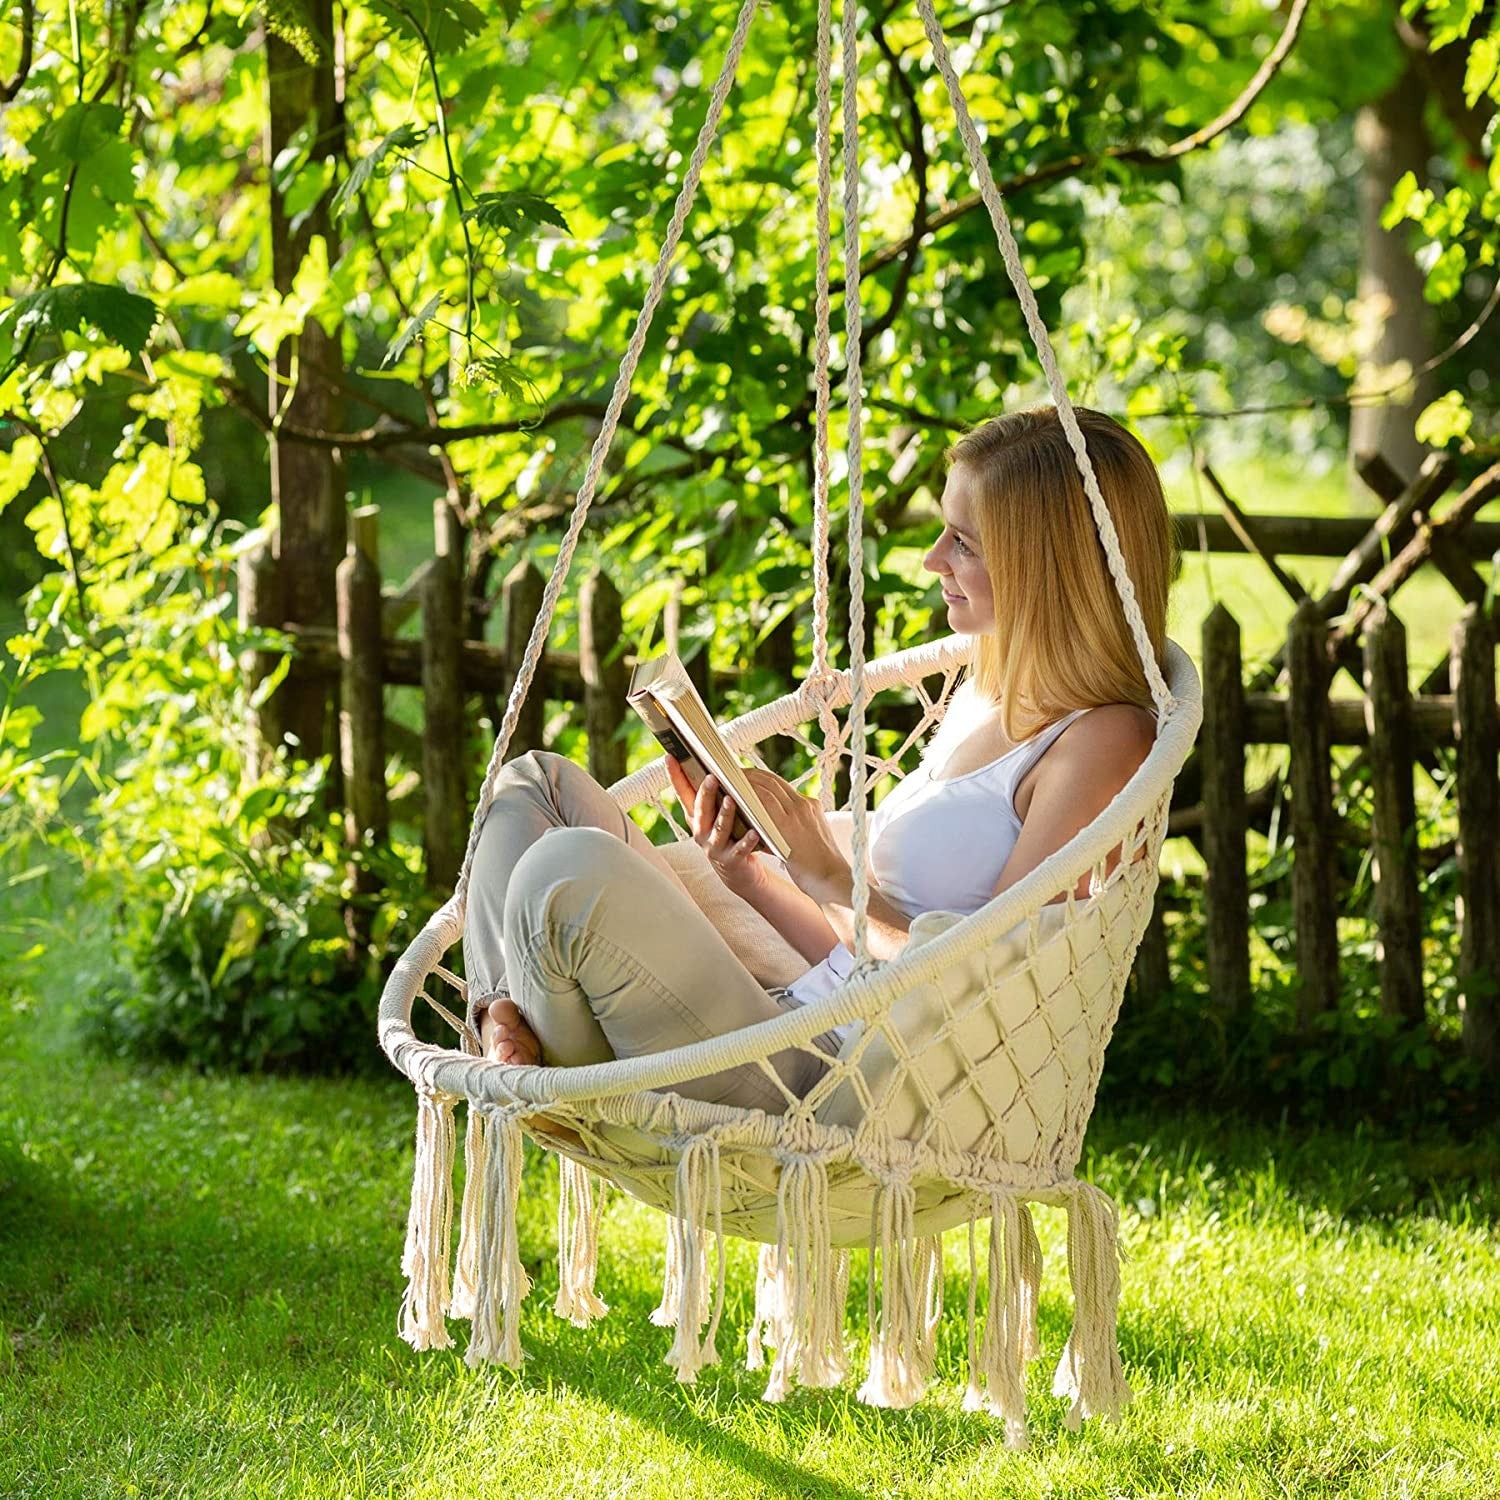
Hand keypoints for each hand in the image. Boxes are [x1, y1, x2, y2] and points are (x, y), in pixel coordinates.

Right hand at [664, 754, 765, 895]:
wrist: (737, 871)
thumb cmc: (729, 835)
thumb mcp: (716, 814)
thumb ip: (714, 795)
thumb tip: (717, 767)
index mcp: (696, 817)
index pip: (683, 793)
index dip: (675, 776)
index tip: (670, 756)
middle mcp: (700, 832)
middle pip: (701, 810)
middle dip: (705, 793)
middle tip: (711, 777)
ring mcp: (714, 847)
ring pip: (720, 829)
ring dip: (725, 814)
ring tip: (731, 800)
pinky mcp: (731, 861)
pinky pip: (740, 849)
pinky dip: (747, 841)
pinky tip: (755, 832)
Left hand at [740, 766, 851, 903]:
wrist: (832, 878)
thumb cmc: (818, 865)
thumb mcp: (809, 838)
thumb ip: (792, 827)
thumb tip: (769, 827)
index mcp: (810, 806)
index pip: (781, 785)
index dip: (762, 778)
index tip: (747, 777)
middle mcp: (803, 804)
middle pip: (772, 780)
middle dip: (750, 775)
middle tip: (731, 775)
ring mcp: (796, 813)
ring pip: (766, 786)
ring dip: (745, 782)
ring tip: (727, 782)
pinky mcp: (787, 824)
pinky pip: (763, 801)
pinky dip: (748, 794)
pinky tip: (733, 795)